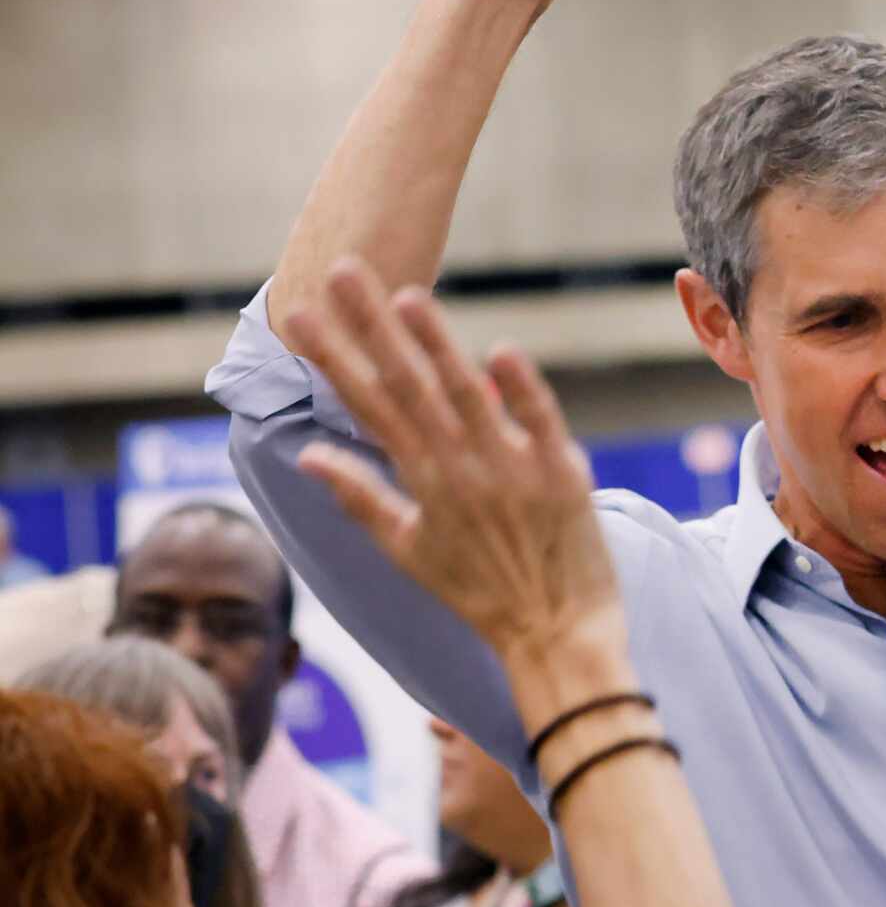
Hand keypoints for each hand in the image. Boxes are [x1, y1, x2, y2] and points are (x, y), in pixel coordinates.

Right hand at [287, 259, 622, 670]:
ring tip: (405, 296)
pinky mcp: (564, 474)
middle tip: (342, 272)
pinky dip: (520, 390)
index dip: (334, 357)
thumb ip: (360, 497)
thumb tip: (307, 454)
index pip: (369, 405)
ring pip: (468, 395)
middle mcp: (461, 469)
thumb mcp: (407, 550)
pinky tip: (500, 351)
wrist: (558, 633)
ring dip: (436, 345)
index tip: (300, 312)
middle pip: (409, 386)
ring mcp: (513, 470)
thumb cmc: (481, 593)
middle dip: (372, 328)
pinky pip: (541, 422)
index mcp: (423, 481)